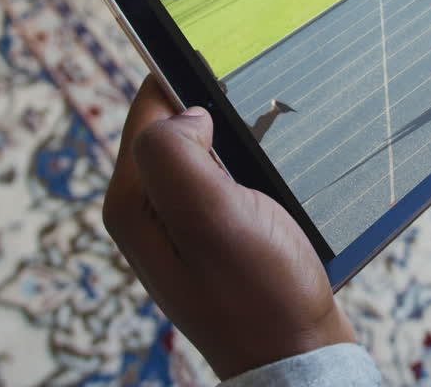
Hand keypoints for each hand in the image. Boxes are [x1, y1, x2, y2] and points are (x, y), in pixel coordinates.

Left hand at [103, 76, 354, 378]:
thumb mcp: (212, 218)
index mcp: (131, 203)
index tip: (224, 75)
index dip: (184, 83)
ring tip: (264, 162)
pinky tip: (268, 185)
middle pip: (171, 128)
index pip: (146, 110)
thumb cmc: (260, 293)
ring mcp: (178, 226)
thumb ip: (177, 156)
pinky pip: (220, 179)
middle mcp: (146, 213)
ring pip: (201, 152)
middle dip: (212, 116)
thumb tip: (184, 113)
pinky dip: (245, 169)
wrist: (298, 354)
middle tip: (254, 132)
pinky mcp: (209, 235)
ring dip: (234, 144)